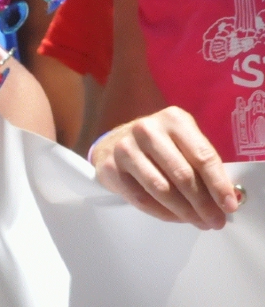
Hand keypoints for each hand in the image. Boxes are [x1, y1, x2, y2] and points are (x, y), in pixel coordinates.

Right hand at [92, 105, 241, 228]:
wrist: (114, 144)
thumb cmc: (159, 147)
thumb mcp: (183, 144)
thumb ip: (203, 165)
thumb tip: (227, 198)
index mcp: (173, 120)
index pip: (202, 155)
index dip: (218, 184)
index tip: (229, 205)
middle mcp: (147, 129)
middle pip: (183, 174)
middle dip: (203, 203)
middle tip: (215, 221)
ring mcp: (125, 147)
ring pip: (162, 189)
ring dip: (185, 212)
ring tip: (198, 222)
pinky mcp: (111, 167)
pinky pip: (142, 199)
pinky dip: (163, 213)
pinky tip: (176, 217)